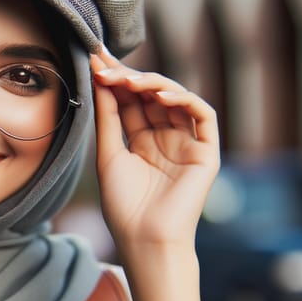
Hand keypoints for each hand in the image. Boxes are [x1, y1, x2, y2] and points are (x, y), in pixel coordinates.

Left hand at [90, 48, 219, 253]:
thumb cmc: (124, 207)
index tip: (95, 61)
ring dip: (153, 85)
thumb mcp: (109, 156)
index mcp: (141, 142)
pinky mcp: (206, 152)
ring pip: (175, 100)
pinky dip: (184, 100)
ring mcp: (186, 144)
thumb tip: (100, 80)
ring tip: (130, 80)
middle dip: (129, 78)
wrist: (145, 240)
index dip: (115, 82)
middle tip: (107, 64)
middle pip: (150, 97)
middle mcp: (165, 139)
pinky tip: (160, 96)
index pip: (129, 103)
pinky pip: (202, 115)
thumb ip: (107, 118)